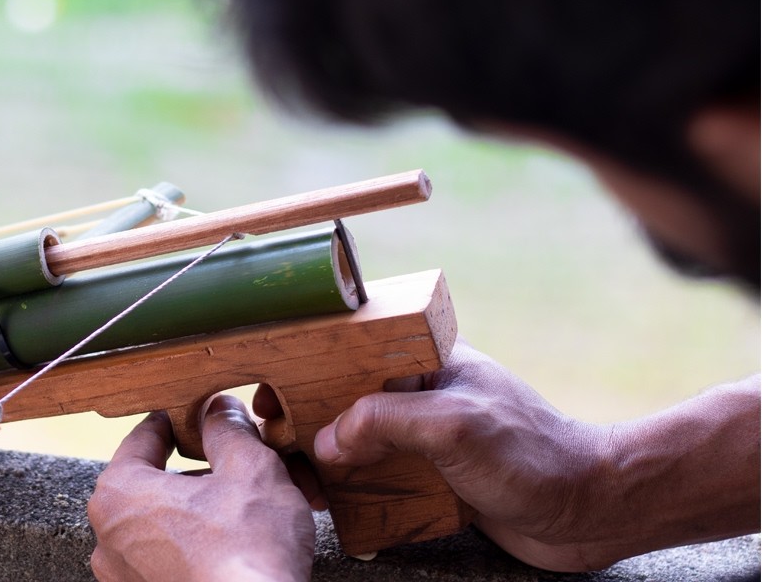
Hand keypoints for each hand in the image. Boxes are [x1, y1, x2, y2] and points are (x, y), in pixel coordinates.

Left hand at [88, 395, 315, 581]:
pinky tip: (233, 543)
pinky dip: (197, 545)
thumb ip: (229, 432)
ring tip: (245, 508)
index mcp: (119, 493)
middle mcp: (108, 536)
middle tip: (237, 466)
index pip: (143, 438)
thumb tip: (219, 411)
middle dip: (200, 472)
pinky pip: (168, 558)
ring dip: (201, 510)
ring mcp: (124, 576)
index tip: (195, 416)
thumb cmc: (246, 552)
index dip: (177, 422)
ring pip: (165, 523)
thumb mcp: (249, 470)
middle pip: (156, 483)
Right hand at [309, 337, 760, 571]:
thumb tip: (326, 441)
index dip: (307, 369)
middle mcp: (423, 397)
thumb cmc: (533, 455)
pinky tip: (333, 508)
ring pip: (359, 445)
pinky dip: (356, 493)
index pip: (352, 354)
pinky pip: (382, 482)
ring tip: (298, 482)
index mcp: (427, 364)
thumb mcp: (453, 425)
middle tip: (275, 444)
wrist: (593, 511)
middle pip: (346, 400)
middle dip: (307, 421)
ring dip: (327, 462)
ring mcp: (429, 440)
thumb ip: (385, 422)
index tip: (272, 393)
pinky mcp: (436, 481)